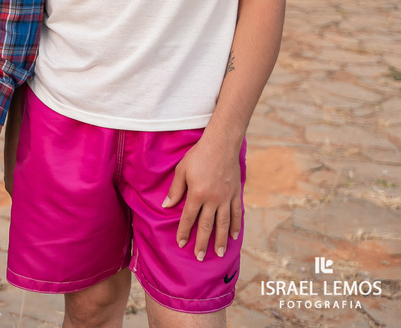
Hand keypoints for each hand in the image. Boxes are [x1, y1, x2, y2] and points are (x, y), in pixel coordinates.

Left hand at [163, 134, 242, 260]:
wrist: (221, 145)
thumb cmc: (198, 156)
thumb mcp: (181, 170)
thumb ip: (175, 190)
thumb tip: (166, 206)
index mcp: (197, 194)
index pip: (189, 218)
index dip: (184, 232)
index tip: (181, 244)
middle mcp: (213, 199)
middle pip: (207, 226)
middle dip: (202, 242)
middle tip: (200, 257)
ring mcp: (226, 198)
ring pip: (223, 224)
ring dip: (220, 240)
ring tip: (218, 253)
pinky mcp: (235, 194)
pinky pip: (236, 214)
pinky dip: (235, 226)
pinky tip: (233, 236)